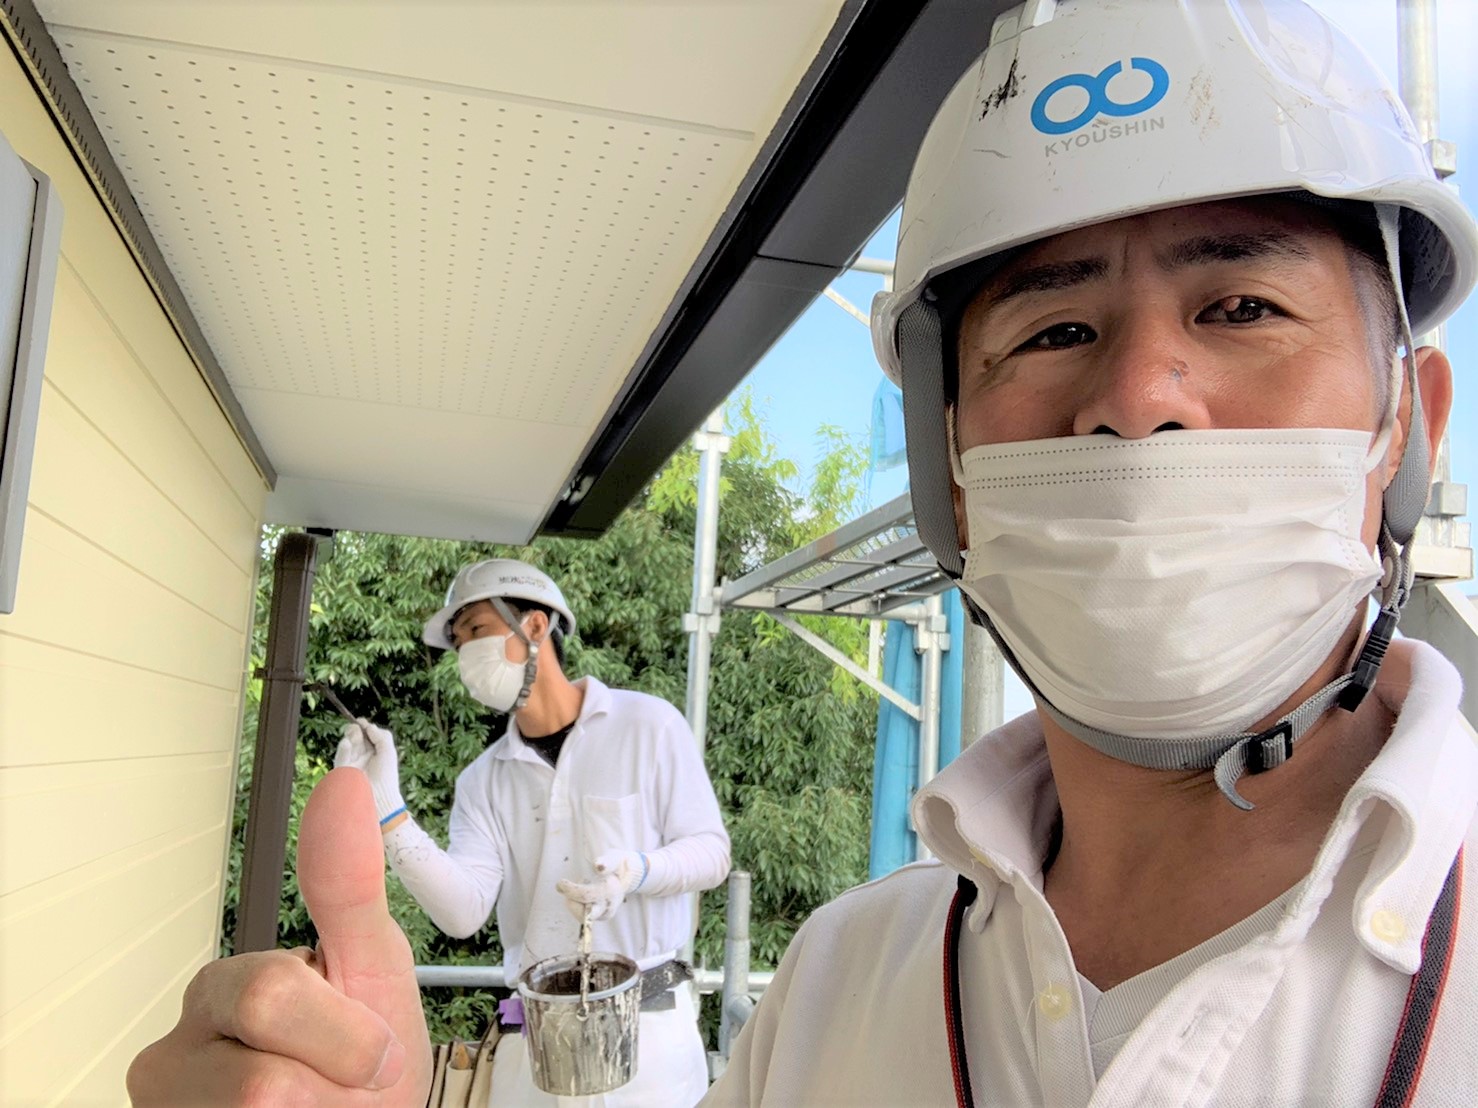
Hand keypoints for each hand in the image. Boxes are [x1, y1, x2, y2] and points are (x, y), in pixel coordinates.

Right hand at [126, 769, 432, 1104]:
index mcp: (221, 990)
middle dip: (337, 1074)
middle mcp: (172, 1052)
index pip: (273, 995)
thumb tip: (340, 782)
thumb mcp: (373, 969)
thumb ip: (348, 888)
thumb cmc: (367, 1063)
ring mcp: (167, 1105)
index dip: (346, 1036)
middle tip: (351, 1084)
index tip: (372, 1053)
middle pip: (261, 1067)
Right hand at [334, 719, 405, 821]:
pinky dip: (343, 749)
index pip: (366, 735)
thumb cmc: (387, 775)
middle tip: (357, 730)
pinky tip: (346, 743)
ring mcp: (352, 763)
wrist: (379, 796)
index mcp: (375, 751)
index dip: (363, 727)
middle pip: (355, 737)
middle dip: (355, 731)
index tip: (360, 721)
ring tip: (353, 737)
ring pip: (347, 745)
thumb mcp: (388, 751)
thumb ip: (381, 735)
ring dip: (350, 738)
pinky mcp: (343, 771)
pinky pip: (340, 757)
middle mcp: (363, 756)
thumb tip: (368, 725)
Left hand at [556, 849, 647, 922]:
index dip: (570, 890)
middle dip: (571, 903)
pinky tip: (582, 896)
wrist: (627, 877)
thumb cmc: (616, 865)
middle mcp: (608, 906)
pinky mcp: (601, 917)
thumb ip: (607, 862)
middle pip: (583, 914)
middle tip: (564, 888)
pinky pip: (584, 916)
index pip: (585, 895)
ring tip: (580, 888)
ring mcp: (605, 914)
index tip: (560, 883)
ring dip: (574, 903)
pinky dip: (578, 906)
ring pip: (582, 916)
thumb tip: (599, 866)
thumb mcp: (613, 859)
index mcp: (610, 890)